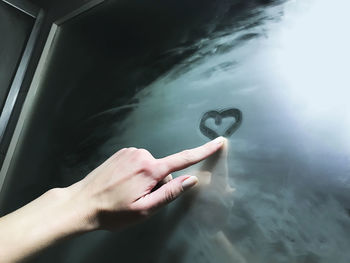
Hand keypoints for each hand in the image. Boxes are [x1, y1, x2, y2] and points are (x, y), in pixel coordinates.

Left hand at [68, 136, 225, 229]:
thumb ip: (170, 193)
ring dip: (147, 179)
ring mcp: (130, 151)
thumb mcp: (144, 209)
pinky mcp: (122, 152)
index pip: (183, 159)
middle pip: (164, 170)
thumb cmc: (113, 212)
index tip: (219, 142)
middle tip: (139, 199)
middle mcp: (142, 154)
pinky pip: (139, 162)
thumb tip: (191, 180)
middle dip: (158, 184)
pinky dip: (137, 173)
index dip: (204, 151)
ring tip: (128, 192)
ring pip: (151, 167)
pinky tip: (123, 184)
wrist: (82, 203)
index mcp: (150, 169)